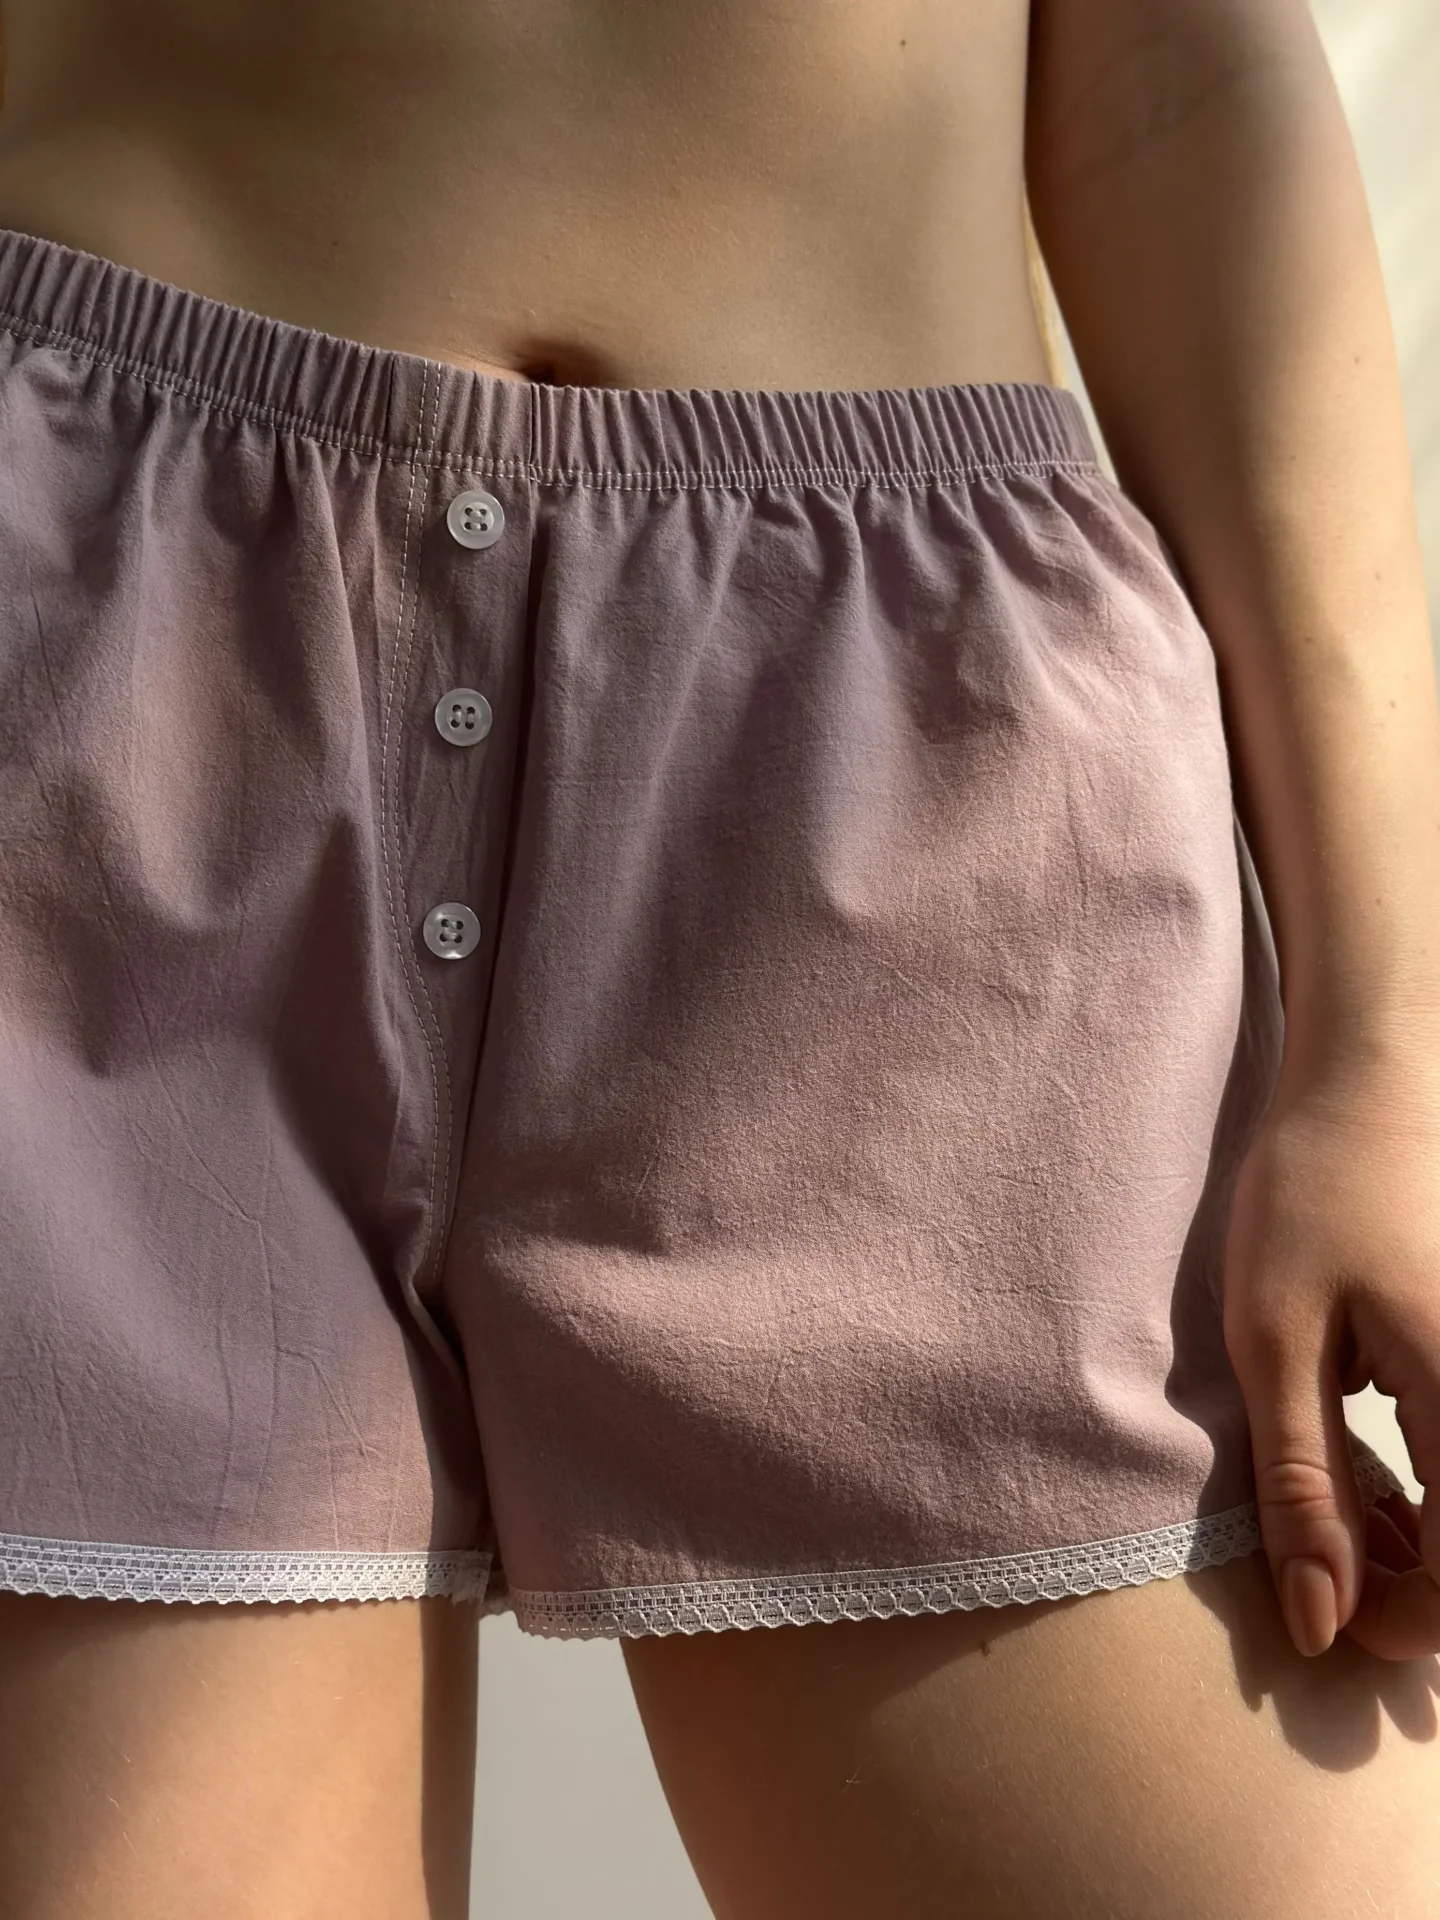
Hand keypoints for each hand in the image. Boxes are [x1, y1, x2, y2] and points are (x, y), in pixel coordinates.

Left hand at [1221, 1042, 1439, 1660]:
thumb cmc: (1309, 1197)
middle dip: (1423, 1598)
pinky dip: (1438, 1498)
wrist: (1367, 1087)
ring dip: (1432, 1549)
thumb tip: (1320, 1621)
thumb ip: (1303, 1485)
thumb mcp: (1275, 1341)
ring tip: (1345, 1525)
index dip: (1404, 1630)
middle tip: (1331, 1578)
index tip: (1323, 1621)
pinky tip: (1375, 1482)